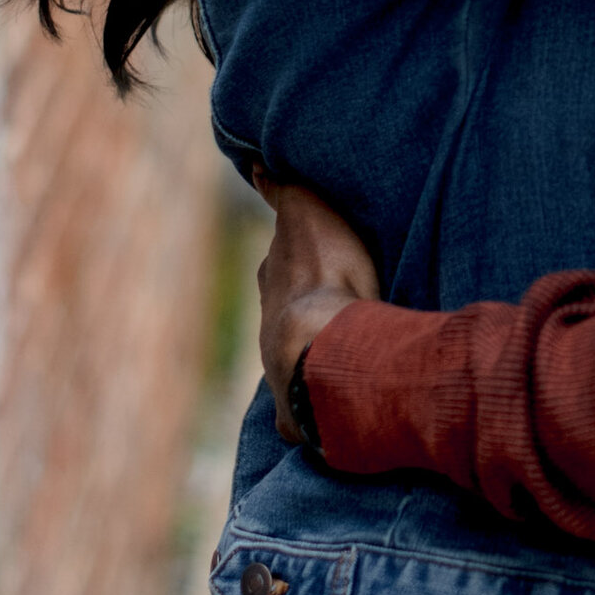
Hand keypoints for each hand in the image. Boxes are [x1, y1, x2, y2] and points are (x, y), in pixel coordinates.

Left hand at [255, 175, 382, 441]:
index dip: (293, 258)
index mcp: (276, 279)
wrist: (318, 348)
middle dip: (298, 307)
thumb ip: (285, 192)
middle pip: (282, 311)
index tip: (303, 257)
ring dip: (311, 357)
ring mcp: (279, 370)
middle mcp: (271, 324)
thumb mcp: (306, 215)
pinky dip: (304, 417)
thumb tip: (256, 164)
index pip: (279, 262)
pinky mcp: (292, 412)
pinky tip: (316, 430)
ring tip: (337, 359)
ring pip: (290, 359)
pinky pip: (296, 415)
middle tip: (325, 305)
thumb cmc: (324, 280)